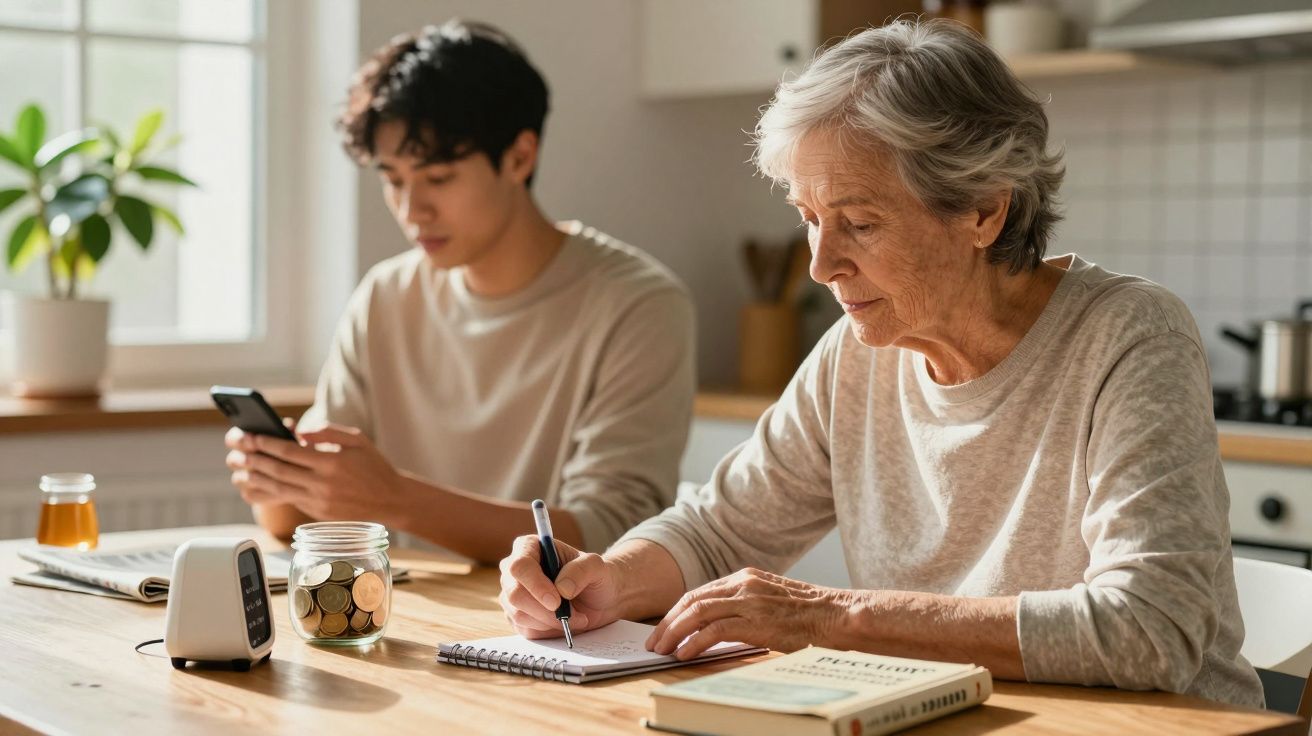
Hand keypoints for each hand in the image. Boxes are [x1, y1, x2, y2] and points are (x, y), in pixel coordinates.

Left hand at [224, 423, 402, 523]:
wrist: (391, 500)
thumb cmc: (375, 466)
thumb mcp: (357, 440)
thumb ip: (328, 432)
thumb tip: (300, 432)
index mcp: (332, 462)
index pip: (290, 451)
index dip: (267, 444)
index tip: (252, 436)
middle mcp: (323, 484)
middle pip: (279, 470)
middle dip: (255, 459)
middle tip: (238, 450)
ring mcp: (318, 501)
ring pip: (278, 488)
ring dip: (256, 477)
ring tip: (240, 468)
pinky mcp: (316, 513)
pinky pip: (288, 500)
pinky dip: (269, 492)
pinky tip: (256, 484)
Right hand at [498, 535, 623, 638]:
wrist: (600, 599)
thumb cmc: (596, 576)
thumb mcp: (597, 567)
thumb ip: (581, 570)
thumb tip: (561, 588)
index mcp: (529, 547)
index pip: (520, 566)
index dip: (535, 586)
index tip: (556, 602)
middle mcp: (515, 570)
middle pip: (515, 594)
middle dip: (545, 610)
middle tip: (572, 614)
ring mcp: (513, 594)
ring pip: (519, 615)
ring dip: (551, 621)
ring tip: (574, 616)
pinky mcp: (517, 616)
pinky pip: (525, 629)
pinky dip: (548, 629)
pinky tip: (563, 621)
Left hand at [646, 568, 853, 659]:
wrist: (838, 615)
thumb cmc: (810, 615)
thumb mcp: (772, 601)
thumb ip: (747, 605)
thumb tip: (719, 626)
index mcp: (746, 577)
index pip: (701, 592)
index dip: (678, 611)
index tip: (666, 627)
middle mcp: (744, 583)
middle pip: (693, 600)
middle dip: (669, 622)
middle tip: (655, 641)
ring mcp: (749, 600)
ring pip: (697, 612)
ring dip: (675, 632)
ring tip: (662, 650)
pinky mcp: (755, 620)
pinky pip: (714, 630)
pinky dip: (694, 642)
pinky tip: (684, 653)